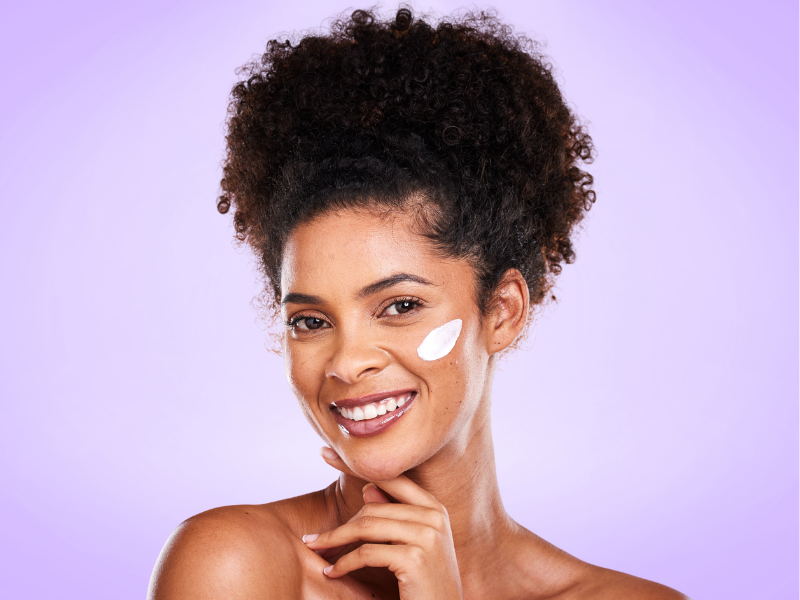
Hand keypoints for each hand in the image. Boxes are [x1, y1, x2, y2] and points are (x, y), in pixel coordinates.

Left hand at [303, 447, 463, 599]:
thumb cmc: (427, 585)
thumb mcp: (412, 546)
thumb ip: (393, 516)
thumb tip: (368, 488)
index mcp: (434, 508)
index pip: (390, 475)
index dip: (355, 464)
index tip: (326, 454)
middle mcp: (434, 515)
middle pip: (372, 508)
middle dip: (338, 525)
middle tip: (312, 539)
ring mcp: (426, 535)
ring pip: (366, 526)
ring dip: (334, 541)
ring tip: (315, 551)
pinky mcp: (414, 557)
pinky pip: (366, 552)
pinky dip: (344, 563)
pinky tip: (332, 573)